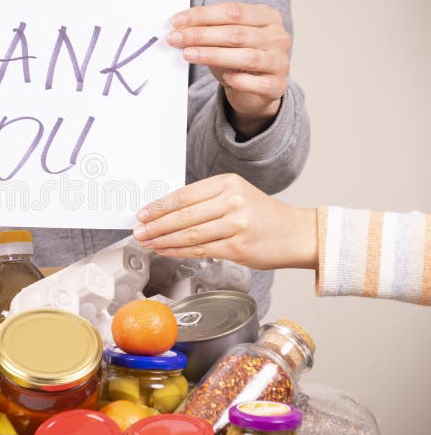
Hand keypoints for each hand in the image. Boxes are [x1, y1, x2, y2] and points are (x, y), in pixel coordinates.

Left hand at [133, 173, 316, 269]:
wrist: (295, 234)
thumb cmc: (262, 215)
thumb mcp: (236, 194)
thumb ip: (205, 200)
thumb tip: (166, 211)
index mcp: (227, 183)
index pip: (184, 195)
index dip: (159, 206)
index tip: (142, 214)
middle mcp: (232, 201)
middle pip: (183, 215)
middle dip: (156, 225)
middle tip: (139, 231)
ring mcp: (235, 225)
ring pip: (189, 234)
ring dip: (163, 240)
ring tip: (147, 243)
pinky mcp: (237, 247)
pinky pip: (200, 250)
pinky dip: (178, 251)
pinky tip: (165, 251)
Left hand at [167, 2, 291, 136]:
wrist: (257, 90)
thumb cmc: (237, 58)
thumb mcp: (224, 39)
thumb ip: (208, 30)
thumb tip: (179, 27)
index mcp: (267, 17)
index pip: (233, 11)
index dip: (203, 15)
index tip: (177, 21)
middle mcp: (277, 37)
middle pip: (237, 34)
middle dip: (202, 35)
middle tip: (175, 38)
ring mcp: (280, 62)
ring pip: (246, 57)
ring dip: (213, 55)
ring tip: (188, 54)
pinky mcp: (277, 86)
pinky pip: (258, 83)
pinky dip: (241, 80)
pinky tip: (226, 78)